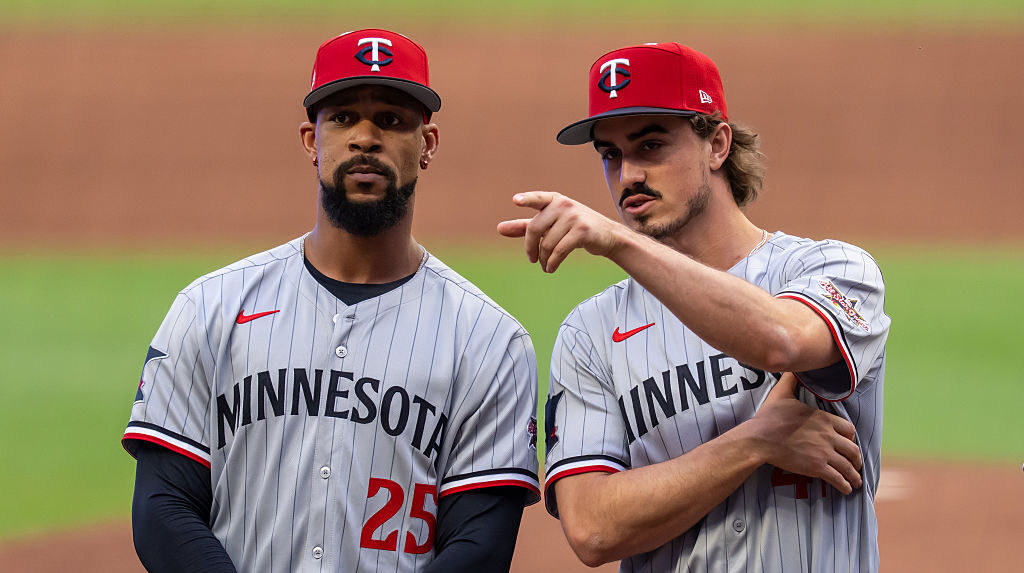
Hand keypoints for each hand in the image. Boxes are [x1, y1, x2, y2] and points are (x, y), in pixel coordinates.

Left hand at [497, 191, 623, 272]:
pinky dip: (552, 263)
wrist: (607, 236)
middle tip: (531, 259)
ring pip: (547, 243)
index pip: (537, 199)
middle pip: (535, 228)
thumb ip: (525, 226)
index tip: (515, 201)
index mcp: (554, 200)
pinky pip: (559, 250)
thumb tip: (500, 228)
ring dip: (543, 259)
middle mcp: (563, 204)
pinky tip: (551, 268)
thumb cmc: (574, 228)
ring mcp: (574, 216)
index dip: (526, 199)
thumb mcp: (550, 225)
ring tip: (545, 266)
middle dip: (530, 248)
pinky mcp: (582, 230)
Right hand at [751, 374, 862, 493]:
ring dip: (854, 475)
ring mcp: (824, 452)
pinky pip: (838, 478)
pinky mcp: (817, 467)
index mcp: (824, 419)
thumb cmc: (769, 417)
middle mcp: (829, 435)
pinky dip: (845, 485)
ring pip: (848, 466)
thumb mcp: (781, 394)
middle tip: (856, 465)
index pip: (848, 429)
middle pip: (852, 449)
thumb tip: (791, 366)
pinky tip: (846, 489)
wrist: (760, 439)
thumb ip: (790, 380)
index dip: (850, 437)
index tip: (848, 443)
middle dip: (856, 459)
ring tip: (855, 482)